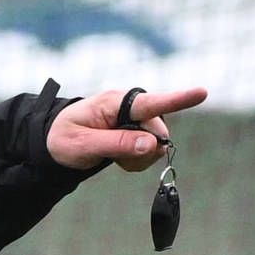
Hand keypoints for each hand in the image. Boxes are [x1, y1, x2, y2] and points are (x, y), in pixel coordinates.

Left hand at [45, 84, 206, 173]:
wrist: (53, 142)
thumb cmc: (63, 139)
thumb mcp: (84, 145)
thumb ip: (118, 144)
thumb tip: (153, 144)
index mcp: (114, 102)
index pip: (150, 103)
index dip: (178, 100)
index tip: (202, 93)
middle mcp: (128, 106)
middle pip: (157, 131)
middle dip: (144, 151)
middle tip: (117, 161)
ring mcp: (133, 118)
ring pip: (155, 143)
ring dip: (139, 158)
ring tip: (114, 158)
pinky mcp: (135, 131)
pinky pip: (149, 151)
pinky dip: (137, 160)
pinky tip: (118, 158)